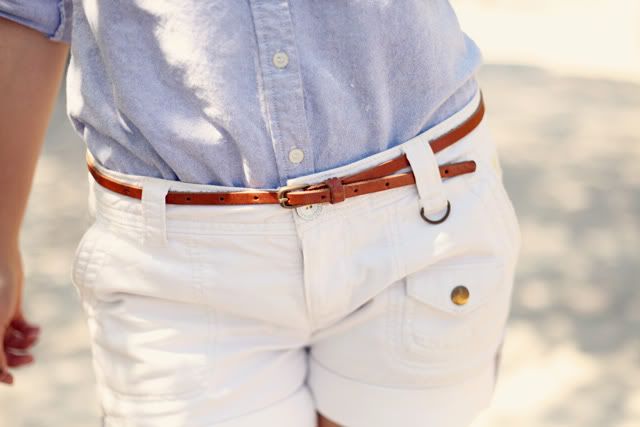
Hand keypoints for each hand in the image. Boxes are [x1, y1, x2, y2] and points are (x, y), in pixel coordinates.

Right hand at [0, 247, 40, 384]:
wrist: (3, 262)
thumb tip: (2, 372)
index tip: (12, 380)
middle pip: (1, 352)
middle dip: (15, 357)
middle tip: (30, 359)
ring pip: (13, 342)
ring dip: (25, 343)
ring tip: (33, 336)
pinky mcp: (12, 310)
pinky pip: (22, 328)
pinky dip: (30, 332)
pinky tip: (35, 330)